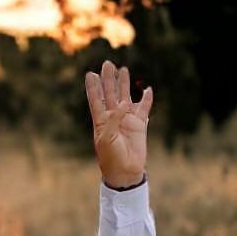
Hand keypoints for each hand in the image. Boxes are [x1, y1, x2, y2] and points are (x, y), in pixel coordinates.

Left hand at [84, 60, 153, 187]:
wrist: (125, 171)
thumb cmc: (111, 157)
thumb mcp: (107, 138)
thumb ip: (114, 119)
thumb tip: (124, 103)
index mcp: (101, 120)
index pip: (96, 99)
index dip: (93, 87)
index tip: (90, 74)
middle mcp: (113, 117)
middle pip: (110, 93)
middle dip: (109, 79)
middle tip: (107, 64)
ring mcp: (126, 119)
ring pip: (125, 97)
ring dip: (124, 84)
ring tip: (123, 69)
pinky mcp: (139, 124)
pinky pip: (144, 108)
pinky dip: (146, 99)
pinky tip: (147, 89)